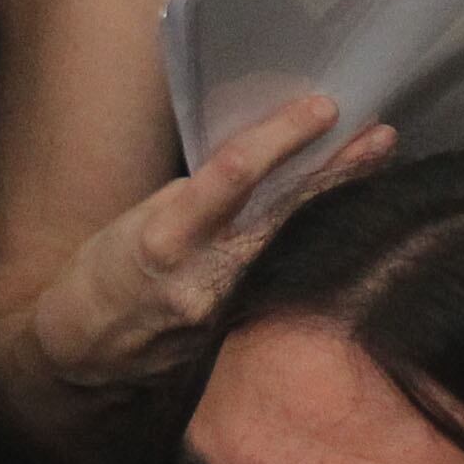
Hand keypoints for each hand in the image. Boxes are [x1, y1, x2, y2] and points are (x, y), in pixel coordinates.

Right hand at [25, 97, 396, 401]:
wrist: (84, 354)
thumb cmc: (108, 271)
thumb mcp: (140, 219)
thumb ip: (201, 199)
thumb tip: (265, 165)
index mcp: (164, 235)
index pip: (234, 174)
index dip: (283, 137)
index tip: (324, 108)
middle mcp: (201, 278)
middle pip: (285, 215)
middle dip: (337, 172)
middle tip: (380, 135)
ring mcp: (226, 315)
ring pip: (296, 249)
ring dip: (340, 206)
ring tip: (378, 167)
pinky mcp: (239, 338)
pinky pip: (286, 282)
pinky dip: (318, 249)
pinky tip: (349, 223)